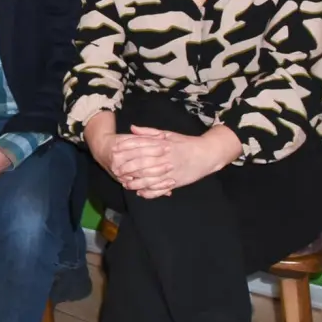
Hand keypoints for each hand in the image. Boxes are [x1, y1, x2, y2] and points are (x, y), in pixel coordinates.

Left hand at [111, 125, 239, 197]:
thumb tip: (132, 128)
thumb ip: (149, 133)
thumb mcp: (168, 134)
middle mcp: (165, 158)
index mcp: (162, 145)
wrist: (207, 153)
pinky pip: (161, 189)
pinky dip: (150, 192)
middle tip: (116, 171)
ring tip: (126, 184)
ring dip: (136, 183)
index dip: (125, 149)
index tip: (113, 151)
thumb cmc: (186, 142)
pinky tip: (141, 193)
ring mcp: (171, 171)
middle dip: (127, 168)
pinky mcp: (176, 181)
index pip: (140, 147)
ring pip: (150, 179)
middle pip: (142, 164)